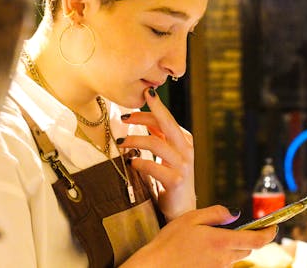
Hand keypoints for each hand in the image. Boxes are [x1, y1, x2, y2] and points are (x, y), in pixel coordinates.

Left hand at [118, 86, 194, 219]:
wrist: (183, 208)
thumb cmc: (172, 178)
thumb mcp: (168, 154)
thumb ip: (160, 137)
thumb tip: (146, 118)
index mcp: (185, 140)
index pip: (166, 119)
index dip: (153, 108)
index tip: (140, 98)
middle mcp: (186, 150)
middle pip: (166, 124)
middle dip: (147, 114)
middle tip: (126, 113)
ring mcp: (182, 165)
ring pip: (155, 144)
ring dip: (134, 140)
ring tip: (120, 142)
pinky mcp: (175, 181)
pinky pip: (152, 166)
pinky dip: (139, 162)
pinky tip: (131, 163)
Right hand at [120, 206, 276, 267]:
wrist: (157, 266)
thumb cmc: (170, 241)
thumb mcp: (191, 218)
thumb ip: (215, 213)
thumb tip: (235, 213)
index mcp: (222, 241)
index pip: (257, 240)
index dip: (269, 232)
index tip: (274, 226)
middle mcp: (224, 258)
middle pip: (247, 247)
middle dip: (246, 236)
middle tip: (232, 226)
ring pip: (234, 255)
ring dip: (229, 246)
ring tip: (206, 238)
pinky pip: (222, 263)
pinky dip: (218, 254)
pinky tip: (200, 250)